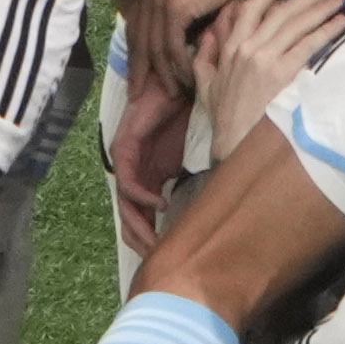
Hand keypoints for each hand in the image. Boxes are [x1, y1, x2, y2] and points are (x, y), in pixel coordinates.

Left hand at [109, 66, 193, 258]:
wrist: (177, 81)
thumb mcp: (195, 157)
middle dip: (143, 242)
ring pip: (124, 206)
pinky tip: (161, 205)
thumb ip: (198, 180)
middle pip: (129, 219)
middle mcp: (133, 174)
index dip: (153, 240)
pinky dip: (143, 197)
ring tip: (156, 243)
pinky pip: (128, 182)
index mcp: (149, 179)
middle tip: (160, 262)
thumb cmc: (187, 115)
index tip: (170, 258)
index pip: (143, 219)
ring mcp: (126, 162)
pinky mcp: (124, 149)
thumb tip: (220, 209)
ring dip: (139, 227)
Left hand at [128, 0, 249, 99]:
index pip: (135, 28)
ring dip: (163, 74)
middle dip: (137, 71)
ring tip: (170, 94)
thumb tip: (185, 34)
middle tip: (137, 96)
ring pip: (154, 47)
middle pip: (138, 41)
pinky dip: (179, 65)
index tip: (136, 76)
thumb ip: (184, 9)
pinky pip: (172, 46)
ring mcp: (159, 1)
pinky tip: (186, 79)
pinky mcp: (174, 8)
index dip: (135, 54)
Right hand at [194, 0, 344, 151]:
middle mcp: (246, 47)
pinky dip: (325, 30)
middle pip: (280, 11)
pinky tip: (339, 23)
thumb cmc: (223, 117)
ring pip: (295, 23)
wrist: (233, 141)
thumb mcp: (205, 84)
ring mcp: (264, 58)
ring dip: (319, 8)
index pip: (250, 7)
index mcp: (229, 46)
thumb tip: (208, 34)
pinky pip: (307, 44)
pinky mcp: (281, 73)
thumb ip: (205, 56)